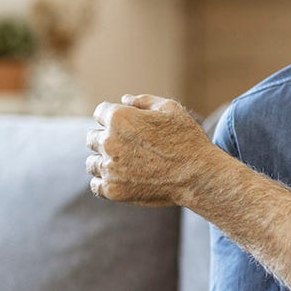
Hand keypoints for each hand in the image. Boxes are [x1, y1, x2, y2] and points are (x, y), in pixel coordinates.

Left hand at [85, 94, 212, 205]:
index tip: (127, 126)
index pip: (100, 113)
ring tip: (126, 165)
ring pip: (92, 162)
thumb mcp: (171, 109)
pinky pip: (96, 185)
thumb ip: (144, 101)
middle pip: (92, 138)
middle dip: (107, 139)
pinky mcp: (113, 190)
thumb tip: (124, 99)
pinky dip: (106, 182)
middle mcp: (109, 142)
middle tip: (130, 147)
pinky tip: (122, 179)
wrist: (198, 176)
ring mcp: (109, 168)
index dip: (113, 117)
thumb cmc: (187, 139)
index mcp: (119, 118)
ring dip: (104, 161)